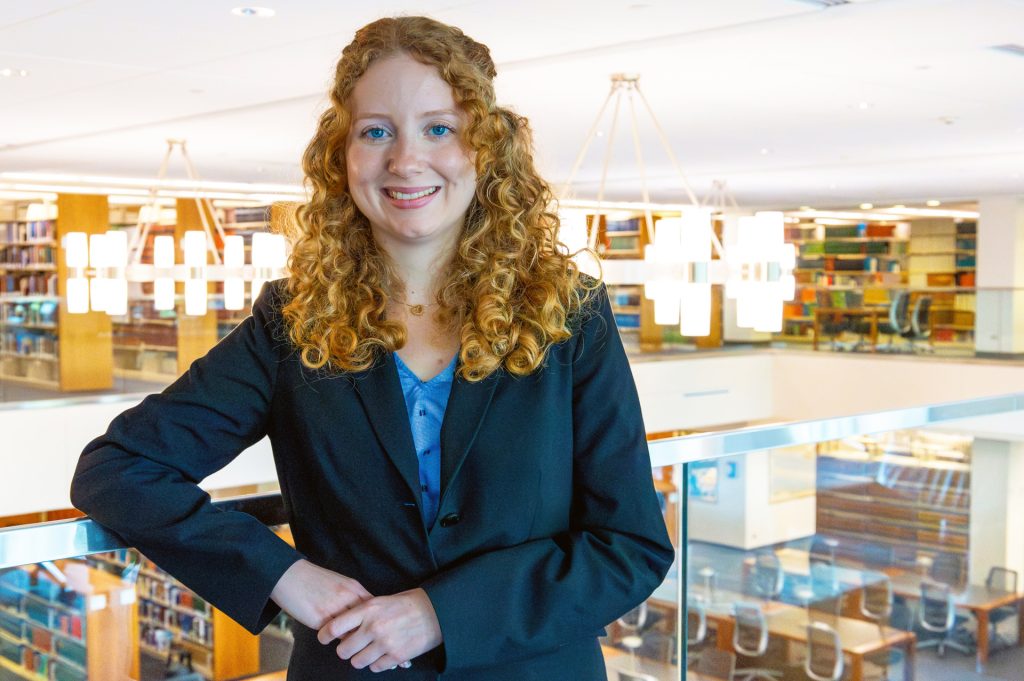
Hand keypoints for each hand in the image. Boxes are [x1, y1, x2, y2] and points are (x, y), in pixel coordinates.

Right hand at [270, 559, 371, 629]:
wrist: (289, 575)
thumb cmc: (315, 580)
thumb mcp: (340, 582)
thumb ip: (354, 596)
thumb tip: (365, 614)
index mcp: (354, 587)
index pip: (374, 609)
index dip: (374, 620)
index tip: (371, 627)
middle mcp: (347, 597)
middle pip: (366, 622)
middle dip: (366, 632)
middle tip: (361, 638)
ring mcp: (334, 609)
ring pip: (351, 632)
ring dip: (351, 638)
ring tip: (347, 640)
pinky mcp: (319, 620)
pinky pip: (334, 635)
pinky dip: (336, 638)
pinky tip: (333, 637)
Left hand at [317, 588, 441, 672]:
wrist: (436, 611)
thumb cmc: (408, 603)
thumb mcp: (383, 600)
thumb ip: (363, 612)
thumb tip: (345, 625)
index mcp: (368, 609)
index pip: (335, 627)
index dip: (324, 635)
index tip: (323, 638)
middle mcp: (373, 627)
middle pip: (343, 650)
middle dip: (345, 650)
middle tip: (350, 647)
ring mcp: (385, 643)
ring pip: (357, 662)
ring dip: (360, 658)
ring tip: (368, 651)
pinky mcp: (396, 655)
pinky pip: (375, 667)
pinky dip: (376, 663)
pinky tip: (382, 654)